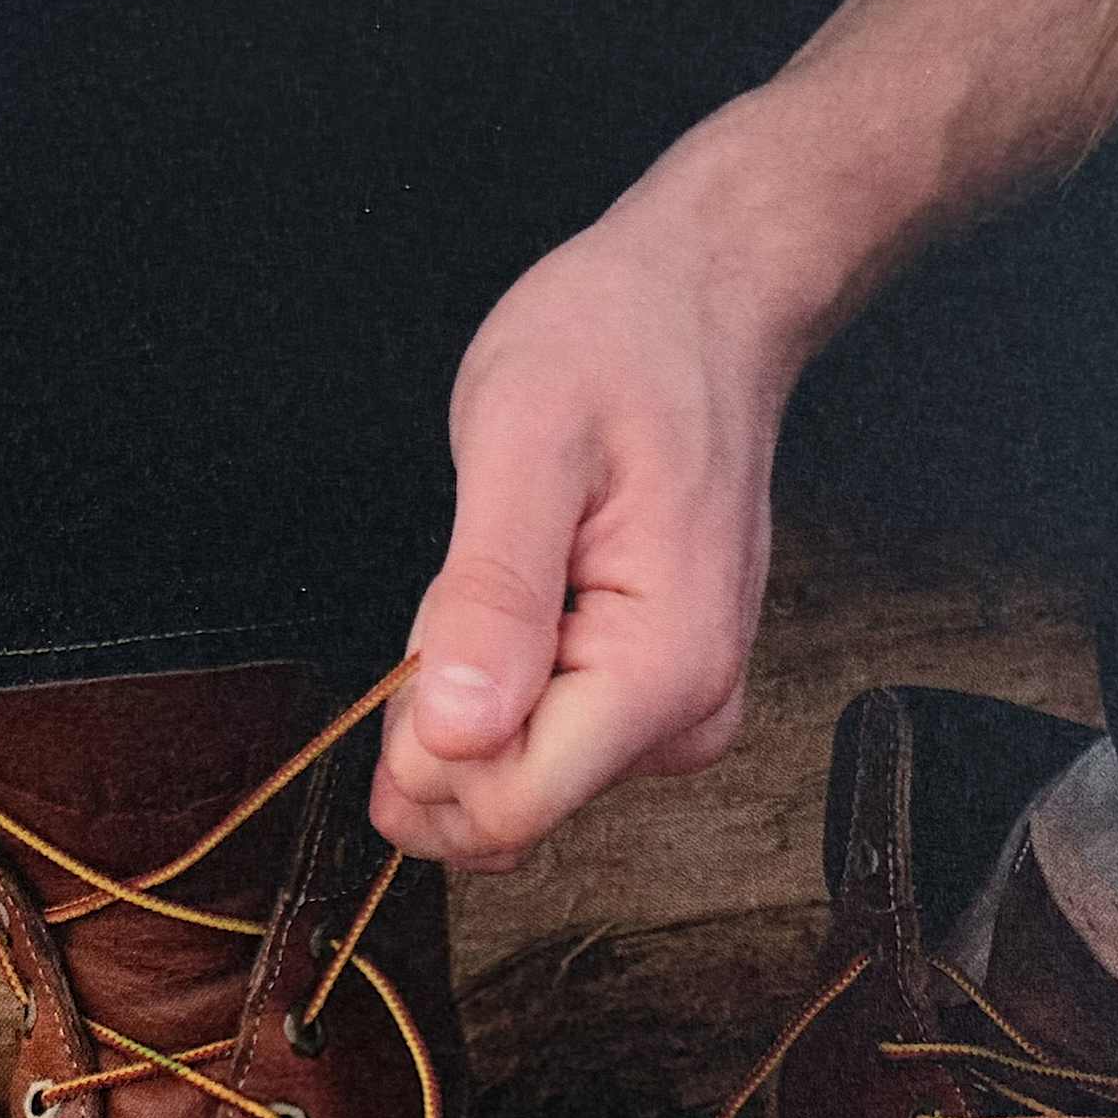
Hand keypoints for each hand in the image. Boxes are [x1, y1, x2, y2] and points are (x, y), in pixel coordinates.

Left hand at [369, 158, 805, 873]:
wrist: (701, 306)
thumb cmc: (621, 345)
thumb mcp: (523, 440)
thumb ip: (489, 596)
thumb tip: (454, 732)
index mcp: (662, 671)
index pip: (506, 809)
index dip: (422, 754)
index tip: (416, 641)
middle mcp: (684, 718)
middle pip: (506, 811)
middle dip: (440, 728)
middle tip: (463, 592)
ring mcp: (676, 718)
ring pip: (514, 784)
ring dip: (466, 703)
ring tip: (504, 577)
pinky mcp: (655, 706)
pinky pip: (541, 747)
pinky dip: (497, 691)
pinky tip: (523, 601)